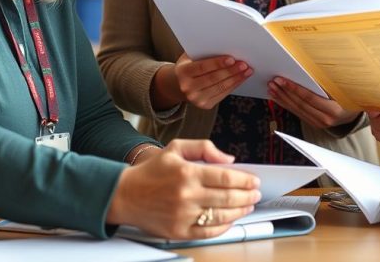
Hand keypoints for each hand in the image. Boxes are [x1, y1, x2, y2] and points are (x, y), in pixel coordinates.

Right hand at [107, 139, 261, 239]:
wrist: (124, 195)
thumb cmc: (151, 171)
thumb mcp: (176, 148)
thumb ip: (204, 148)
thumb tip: (229, 160)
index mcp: (187, 172)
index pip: (226, 177)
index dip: (245, 180)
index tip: (254, 180)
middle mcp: (186, 195)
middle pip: (228, 197)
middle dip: (247, 196)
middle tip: (256, 194)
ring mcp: (182, 215)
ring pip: (221, 216)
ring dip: (240, 211)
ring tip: (247, 206)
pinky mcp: (178, 232)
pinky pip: (208, 232)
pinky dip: (223, 227)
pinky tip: (230, 219)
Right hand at [153, 53, 251, 109]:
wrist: (179, 84)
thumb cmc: (188, 66)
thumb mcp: (189, 57)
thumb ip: (203, 52)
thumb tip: (225, 46)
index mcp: (183, 72)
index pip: (202, 67)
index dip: (217, 63)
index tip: (232, 59)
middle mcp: (188, 87)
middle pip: (213, 78)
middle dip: (231, 71)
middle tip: (244, 64)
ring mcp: (196, 99)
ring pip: (220, 88)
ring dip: (236, 78)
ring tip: (247, 70)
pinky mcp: (205, 105)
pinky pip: (223, 94)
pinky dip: (234, 85)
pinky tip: (241, 78)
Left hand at [267, 77, 359, 128]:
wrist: (357, 114)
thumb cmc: (351, 97)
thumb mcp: (344, 89)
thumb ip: (328, 82)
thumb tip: (309, 69)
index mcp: (334, 110)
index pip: (309, 97)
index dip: (294, 88)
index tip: (282, 80)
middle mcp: (326, 119)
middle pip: (300, 104)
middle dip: (284, 92)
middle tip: (273, 81)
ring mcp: (320, 123)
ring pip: (297, 109)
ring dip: (283, 98)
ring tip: (272, 88)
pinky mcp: (315, 124)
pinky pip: (298, 113)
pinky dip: (287, 104)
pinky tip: (279, 97)